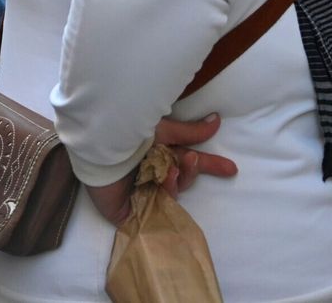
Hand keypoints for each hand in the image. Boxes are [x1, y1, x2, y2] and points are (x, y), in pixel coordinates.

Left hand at [85, 113, 238, 225]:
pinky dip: (161, 197)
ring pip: (170, 195)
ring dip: (175, 182)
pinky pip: (152, 212)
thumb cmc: (126, 131)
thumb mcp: (162, 130)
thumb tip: (216, 121)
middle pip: (181, 179)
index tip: (231, 168)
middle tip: (189, 160)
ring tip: (170, 170)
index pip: (187, 162)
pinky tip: (160, 185)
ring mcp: (138, 192)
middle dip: (190, 171)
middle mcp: (149, 173)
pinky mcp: (127, 211)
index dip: (209, 166)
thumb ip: (189, 132)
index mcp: (156, 154)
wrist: (100, 143)